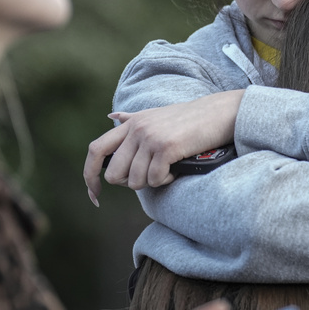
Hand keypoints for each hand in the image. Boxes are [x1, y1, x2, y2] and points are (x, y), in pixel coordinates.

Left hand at [84, 90, 243, 198]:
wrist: (219, 113)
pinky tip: (175, 169)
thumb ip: (132, 119)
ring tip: (167, 169)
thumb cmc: (189, 118)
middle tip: (151, 176)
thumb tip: (112, 116)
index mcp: (130, 124)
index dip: (89, 176)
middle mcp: (136, 129)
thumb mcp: (156, 115)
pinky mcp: (166, 147)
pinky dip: (165, 180)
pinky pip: (154, 179)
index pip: (95, 150)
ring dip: (152, 182)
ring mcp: (150, 137)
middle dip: (131, 183)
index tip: (95, 195)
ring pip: (135, 181)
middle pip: (114, 174)